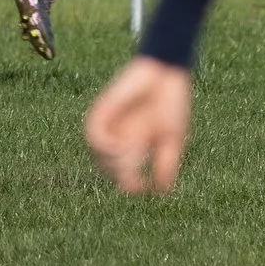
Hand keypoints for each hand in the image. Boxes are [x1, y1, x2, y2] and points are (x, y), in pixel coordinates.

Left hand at [83, 57, 193, 193]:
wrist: (167, 74)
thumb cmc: (172, 104)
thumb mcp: (171, 140)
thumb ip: (165, 164)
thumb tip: (161, 191)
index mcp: (134, 145)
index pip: (122, 174)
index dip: (129, 184)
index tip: (141, 187)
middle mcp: (118, 137)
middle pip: (108, 167)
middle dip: (121, 174)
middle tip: (136, 168)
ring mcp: (109, 124)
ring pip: (97, 155)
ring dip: (111, 161)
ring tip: (129, 155)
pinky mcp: (102, 109)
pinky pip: (93, 134)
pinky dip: (104, 144)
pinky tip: (119, 145)